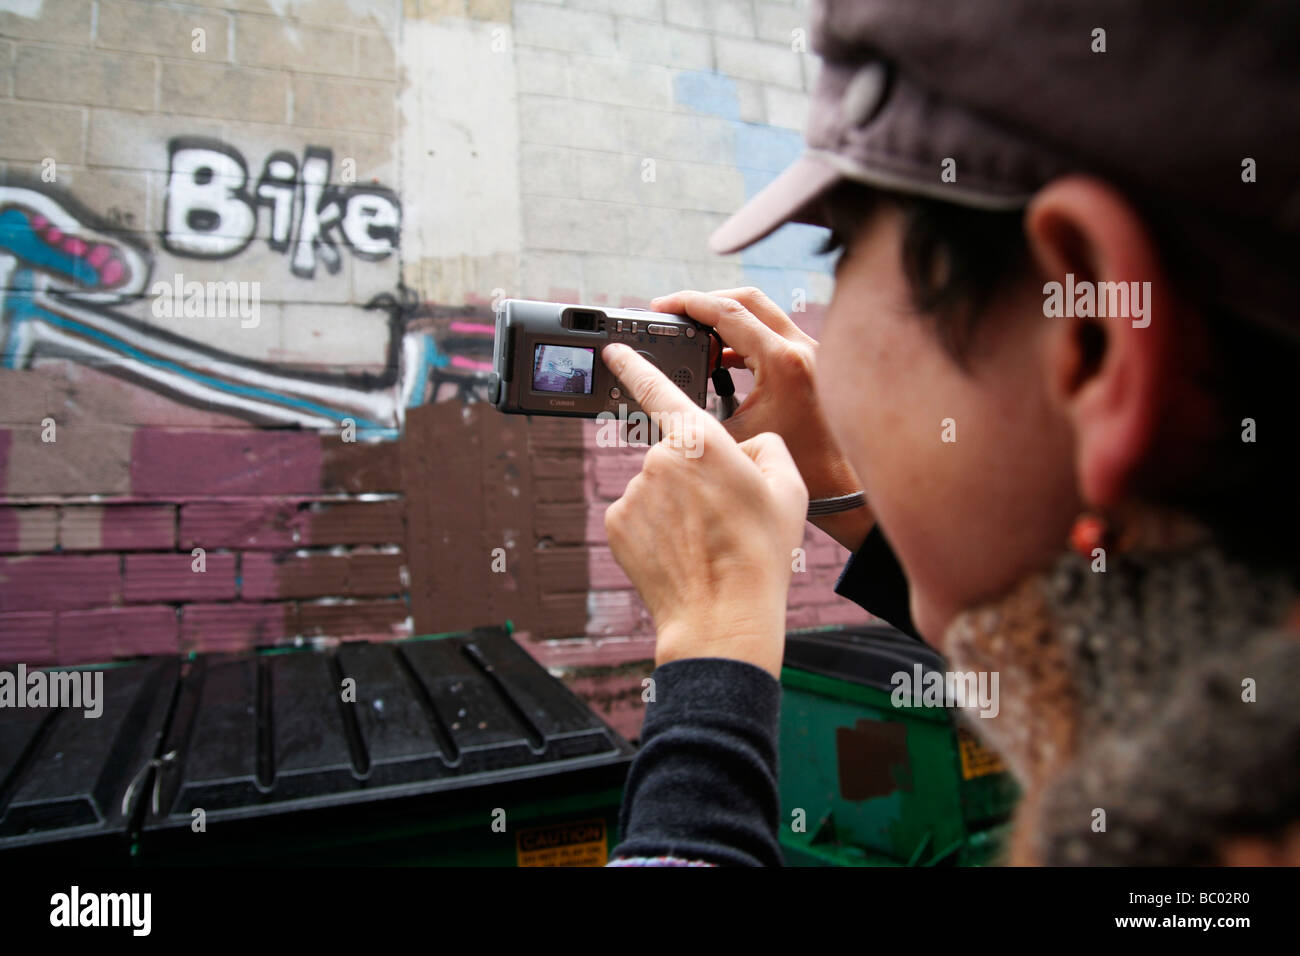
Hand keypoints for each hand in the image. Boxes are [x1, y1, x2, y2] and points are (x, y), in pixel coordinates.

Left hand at [601, 342, 808, 679]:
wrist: (723, 616)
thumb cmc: (760, 552)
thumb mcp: (787, 488)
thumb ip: (765, 448)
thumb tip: (746, 447)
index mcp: (701, 440)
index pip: (658, 388)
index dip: (633, 364)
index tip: (612, 349)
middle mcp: (659, 458)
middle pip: (674, 454)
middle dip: (693, 477)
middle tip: (721, 516)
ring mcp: (634, 492)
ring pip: (656, 488)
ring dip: (675, 506)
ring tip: (704, 541)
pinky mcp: (616, 523)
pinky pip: (638, 515)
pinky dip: (655, 529)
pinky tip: (679, 552)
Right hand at [650, 288, 872, 551]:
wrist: (843, 486)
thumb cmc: (797, 468)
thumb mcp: (734, 438)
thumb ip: (698, 413)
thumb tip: (664, 396)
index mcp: (783, 362)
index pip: (728, 312)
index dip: (689, 303)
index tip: (662, 305)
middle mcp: (802, 348)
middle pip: (746, 300)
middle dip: (706, 301)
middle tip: (675, 311)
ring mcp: (813, 352)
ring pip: (761, 314)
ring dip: (726, 320)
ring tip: (695, 336)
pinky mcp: (814, 362)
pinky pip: (773, 334)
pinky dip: (744, 338)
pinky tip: (722, 360)